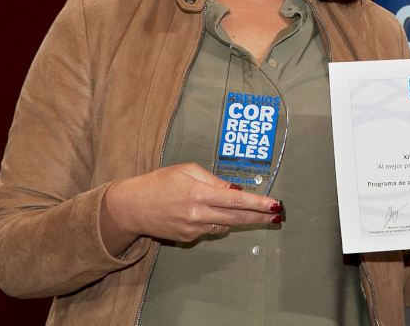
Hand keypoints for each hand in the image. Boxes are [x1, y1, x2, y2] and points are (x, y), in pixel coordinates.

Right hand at [101, 163, 281, 254]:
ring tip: (254, 212)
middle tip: (276, 216)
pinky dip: (218, 221)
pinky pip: (211, 229)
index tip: (274, 205)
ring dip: (241, 219)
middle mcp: (197, 214)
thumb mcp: (187, 170)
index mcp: (199, 193)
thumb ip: (214, 181)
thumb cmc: (159, 182)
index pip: (236, 199)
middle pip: (237, 218)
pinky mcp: (188, 238)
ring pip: (226, 224)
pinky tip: (212, 213)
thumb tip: (236, 190)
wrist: (132, 207)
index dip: (257, 204)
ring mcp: (193, 229)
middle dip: (259, 217)